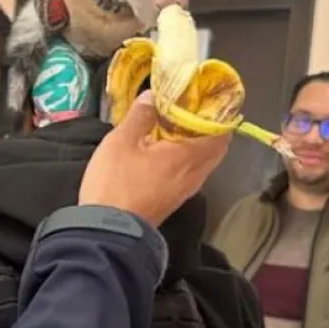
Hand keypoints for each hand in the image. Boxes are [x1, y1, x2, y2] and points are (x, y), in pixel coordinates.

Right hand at [80, 91, 230, 226]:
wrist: (108, 231)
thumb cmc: (115, 183)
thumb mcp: (120, 142)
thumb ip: (140, 116)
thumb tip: (154, 95)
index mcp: (188, 155)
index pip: (221, 130)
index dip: (217, 111)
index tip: (206, 96)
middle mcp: (195, 173)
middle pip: (216, 146)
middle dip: (208, 125)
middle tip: (192, 108)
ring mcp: (187, 189)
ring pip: (203, 160)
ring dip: (197, 142)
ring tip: (179, 124)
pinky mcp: (175, 199)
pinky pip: (191, 171)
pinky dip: (187, 156)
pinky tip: (167, 148)